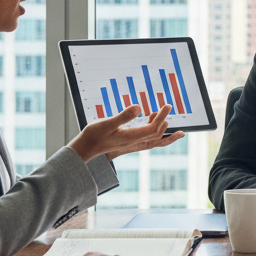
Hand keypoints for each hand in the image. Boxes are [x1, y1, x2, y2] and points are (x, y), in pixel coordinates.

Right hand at [68, 105, 183, 163]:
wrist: (84, 150)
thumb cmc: (93, 136)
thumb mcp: (107, 124)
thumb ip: (123, 116)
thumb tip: (139, 107)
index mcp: (131, 137)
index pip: (154, 128)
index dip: (162, 117)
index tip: (166, 105)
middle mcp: (134, 142)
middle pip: (156, 134)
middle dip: (164, 121)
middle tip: (167, 107)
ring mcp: (132, 144)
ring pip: (154, 141)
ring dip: (165, 133)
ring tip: (170, 123)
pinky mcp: (128, 143)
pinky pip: (148, 142)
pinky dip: (156, 136)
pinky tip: (151, 124)